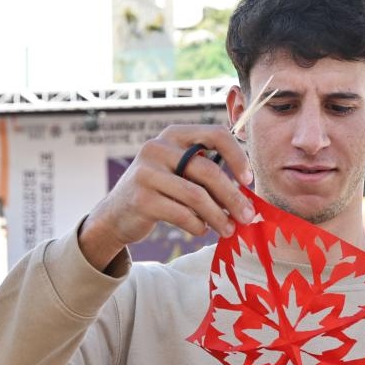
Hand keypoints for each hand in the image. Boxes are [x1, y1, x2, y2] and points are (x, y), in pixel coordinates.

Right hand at [79, 124, 254, 270]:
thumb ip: (206, 173)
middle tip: (248, 217)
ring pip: (197, 196)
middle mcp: (158, 148)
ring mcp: (147, 173)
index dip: (238, 157)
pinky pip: (182, 215)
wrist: (116, 214)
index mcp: (174, 135)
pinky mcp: (141, 199)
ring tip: (229, 230)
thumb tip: (246, 195)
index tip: (248, 181)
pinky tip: (202, 230)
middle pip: (209, 171)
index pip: (215, 134)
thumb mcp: (179, 171)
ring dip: (219, 217)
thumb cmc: (159, 191)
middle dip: (233, 197)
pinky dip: (197, 225)